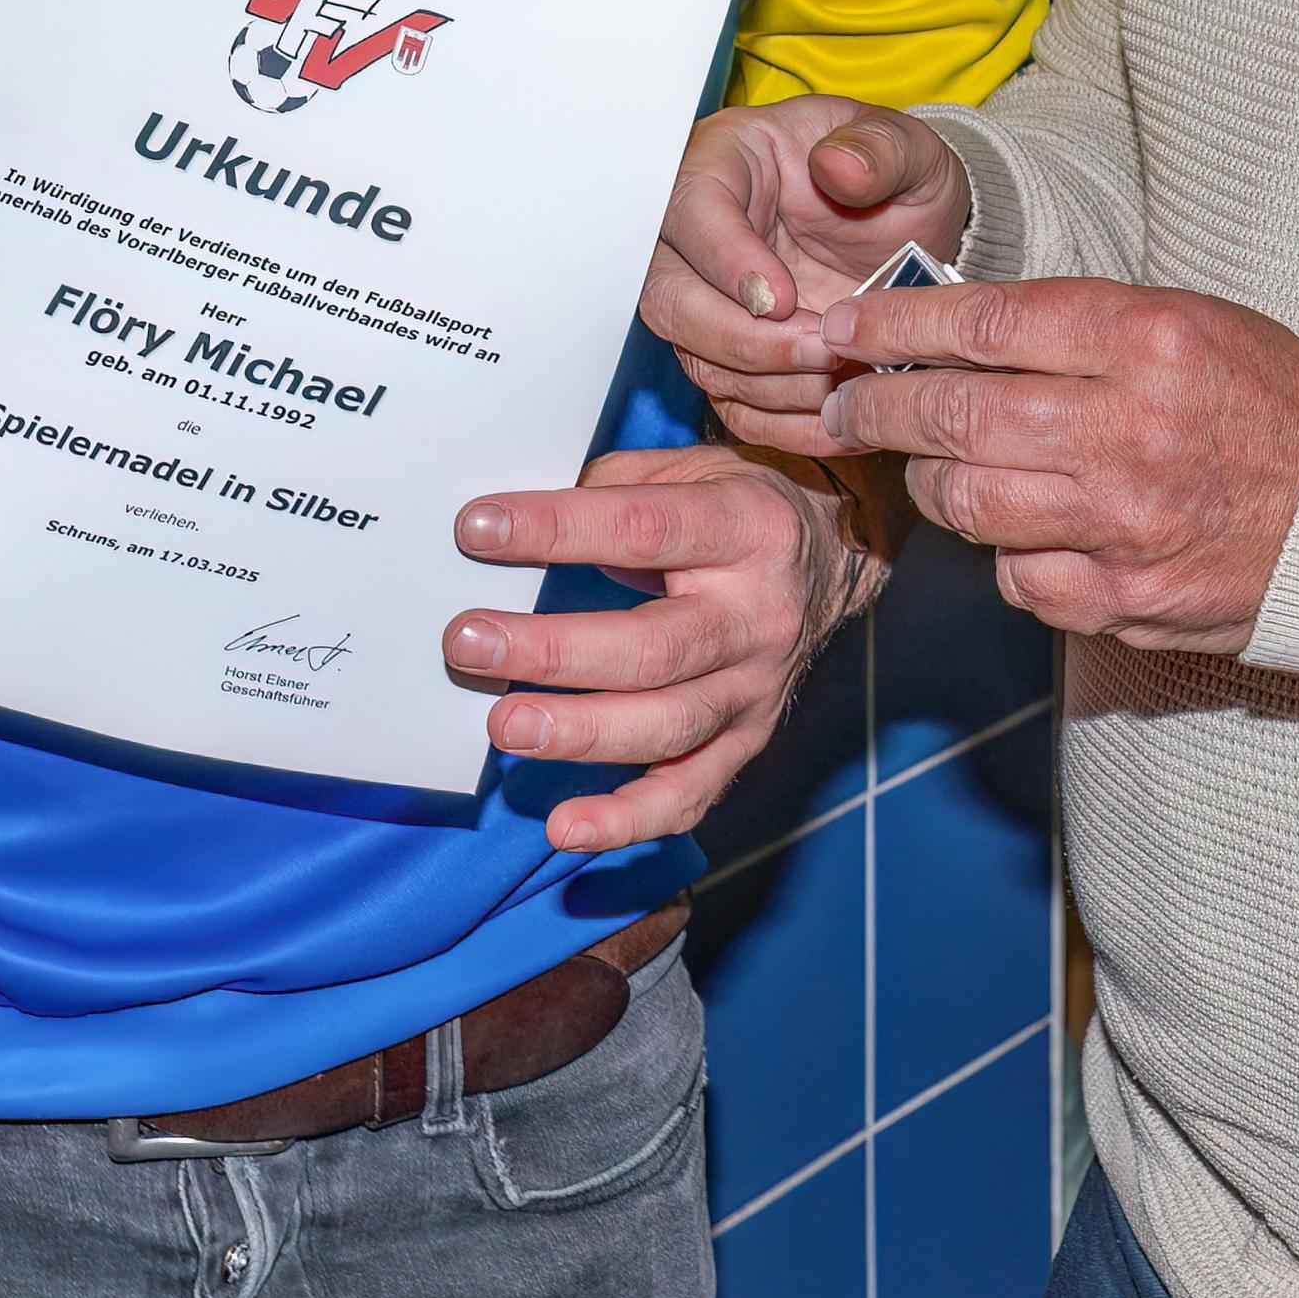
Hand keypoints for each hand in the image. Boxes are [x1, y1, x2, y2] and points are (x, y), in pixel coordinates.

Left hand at [447, 445, 881, 849]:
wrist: (831, 563)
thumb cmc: (734, 509)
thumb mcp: (691, 469)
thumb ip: (612, 486)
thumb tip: (516, 521)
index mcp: (747, 528)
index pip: (643, 528)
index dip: (559, 529)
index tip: (477, 528)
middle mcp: (758, 615)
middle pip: (654, 647)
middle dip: (553, 650)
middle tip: (467, 643)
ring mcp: (755, 688)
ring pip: (667, 727)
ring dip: (579, 733)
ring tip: (504, 726)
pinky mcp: (745, 742)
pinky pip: (688, 795)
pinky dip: (626, 820)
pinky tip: (564, 828)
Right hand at [645, 95, 974, 457]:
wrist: (916, 233)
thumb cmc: (898, 177)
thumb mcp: (908, 148)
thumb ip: (879, 150)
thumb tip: (838, 166)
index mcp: (727, 163)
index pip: (690, 208)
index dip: (725, 259)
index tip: (782, 298)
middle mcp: (700, 237)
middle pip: (669, 297)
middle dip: (740, 338)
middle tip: (820, 349)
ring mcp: (713, 303)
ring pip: (697, 358)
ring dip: (768, 385)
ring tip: (842, 380)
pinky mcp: (737, 357)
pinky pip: (733, 404)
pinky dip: (782, 423)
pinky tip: (838, 420)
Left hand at [814, 277, 1298, 652]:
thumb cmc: (1266, 401)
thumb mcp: (1184, 323)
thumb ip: (1071, 327)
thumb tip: (946, 332)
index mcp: (1146, 340)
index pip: (982, 325)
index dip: (894, 328)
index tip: (847, 331)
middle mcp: (1128, 431)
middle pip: (953, 418)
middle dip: (877, 409)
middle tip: (846, 405)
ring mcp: (1122, 524)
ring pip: (966, 502)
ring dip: (927, 481)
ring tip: (923, 462)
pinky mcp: (1123, 599)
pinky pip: (1014, 577)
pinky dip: (1000, 551)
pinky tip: (1016, 527)